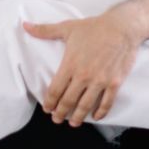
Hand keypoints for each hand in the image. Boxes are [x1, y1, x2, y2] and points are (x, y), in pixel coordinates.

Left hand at [23, 13, 141, 125]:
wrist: (122, 27)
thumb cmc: (94, 27)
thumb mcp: (67, 27)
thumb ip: (45, 30)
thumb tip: (25, 26)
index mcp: (70, 65)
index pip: (55, 90)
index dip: (49, 102)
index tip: (47, 109)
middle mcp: (84, 76)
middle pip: (68, 101)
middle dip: (60, 113)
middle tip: (57, 119)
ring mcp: (100, 81)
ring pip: (85, 106)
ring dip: (78, 117)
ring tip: (73, 123)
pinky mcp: (115, 83)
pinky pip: (106, 103)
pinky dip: (101, 112)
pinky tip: (96, 117)